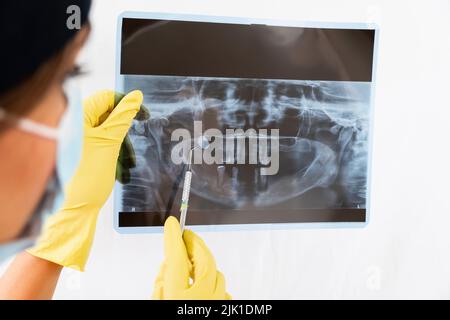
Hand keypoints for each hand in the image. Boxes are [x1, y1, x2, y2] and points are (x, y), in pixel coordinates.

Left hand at [27, 90, 142, 270]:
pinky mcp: (81, 153)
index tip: (144, 116)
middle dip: (125, 135)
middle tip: (134, 149)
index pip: (107, 98)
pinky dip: (113, 157)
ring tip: (128, 168)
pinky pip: (102, 147)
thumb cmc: (87, 176)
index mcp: (78, 117)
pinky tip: (119, 173)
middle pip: (108, 117)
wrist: (72, 209)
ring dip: (122, 150)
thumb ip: (124, 118)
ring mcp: (78, 139)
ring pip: (107, 134)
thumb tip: (136, 97)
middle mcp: (76, 125)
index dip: (128, 105)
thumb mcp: (111, 143)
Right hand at [153, 217, 230, 299]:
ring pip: (217, 274)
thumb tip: (168, 266)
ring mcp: (218, 303)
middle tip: (186, 235)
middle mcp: (203, 299)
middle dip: (195, 243)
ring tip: (192, 266)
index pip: (177, 258)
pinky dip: (213, 284)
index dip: (173, 238)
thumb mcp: (156, 305)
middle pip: (204, 260)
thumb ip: (161, 286)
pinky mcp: (228, 310)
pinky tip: (203, 287)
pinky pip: (224, 291)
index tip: (172, 225)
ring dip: (204, 266)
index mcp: (178, 298)